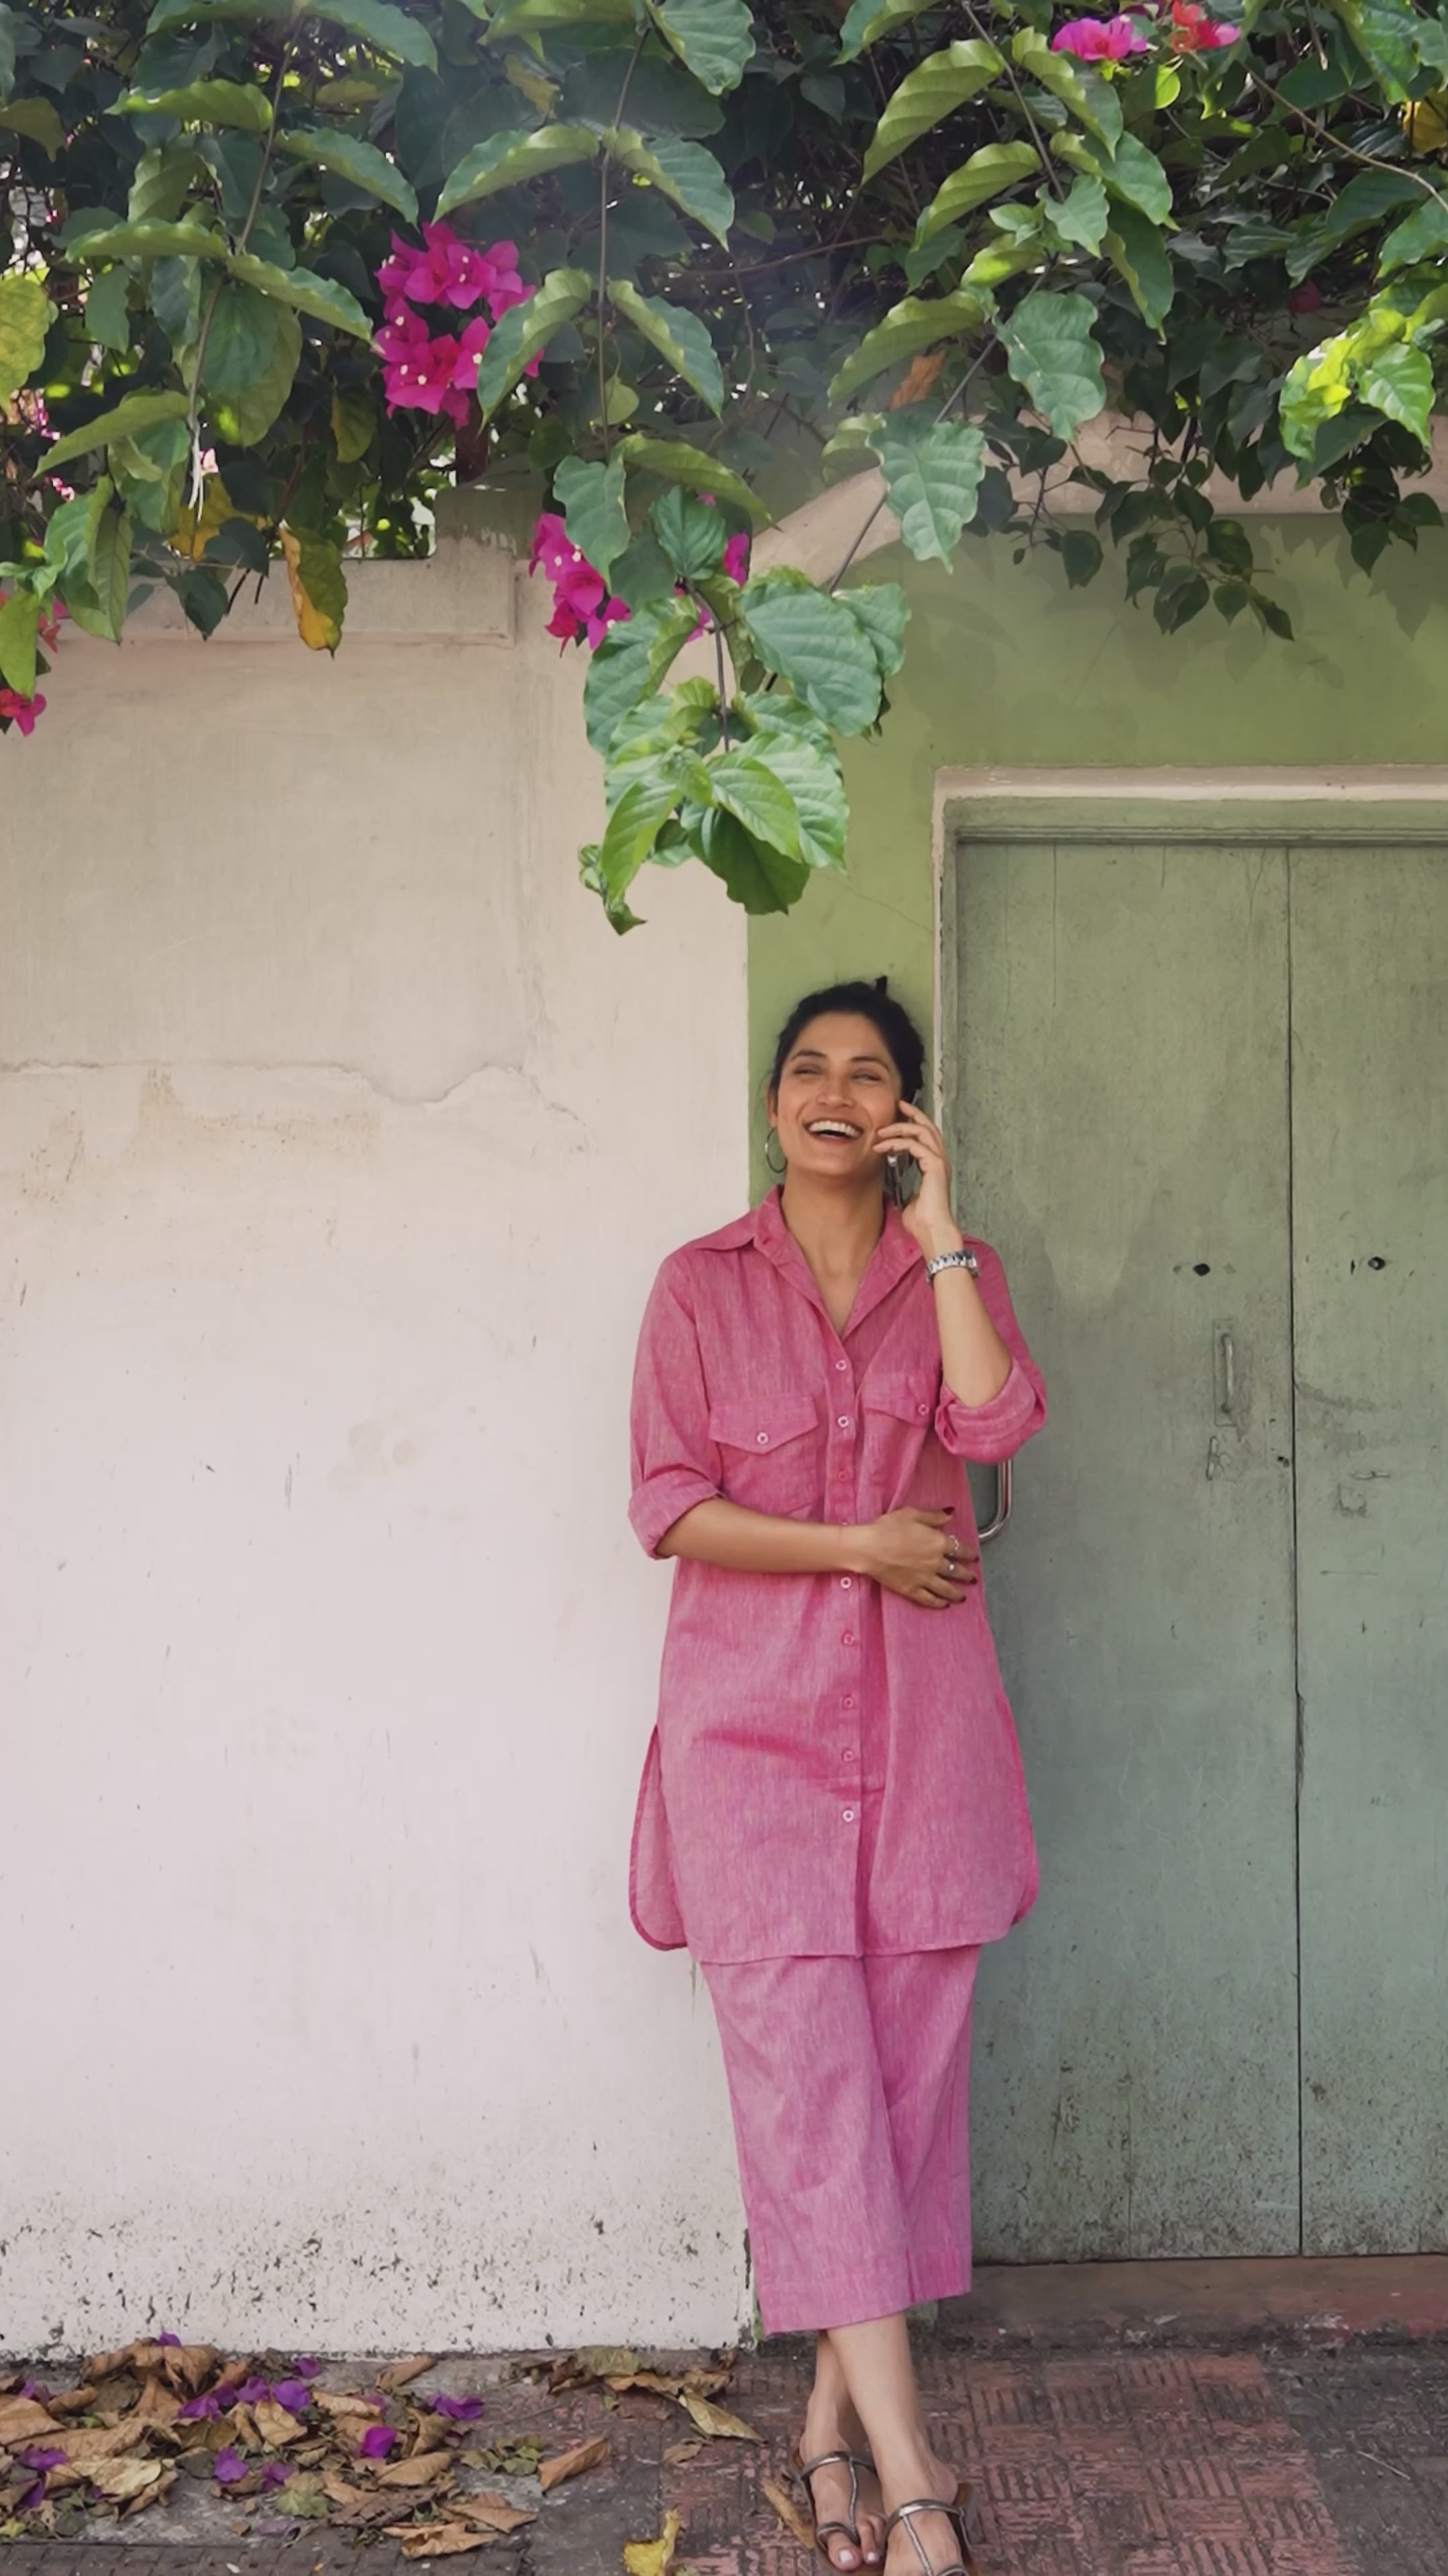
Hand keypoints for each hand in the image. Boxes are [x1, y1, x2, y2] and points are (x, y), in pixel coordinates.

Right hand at [851, 1508, 978, 1607]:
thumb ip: (933, 1516)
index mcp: (938, 1542)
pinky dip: (938, 1603)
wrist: (869, 1548)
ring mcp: (924, 1578)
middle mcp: (935, 1562)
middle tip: (972, 1579)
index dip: (969, 1553)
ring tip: (962, 1596)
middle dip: (966, 1575)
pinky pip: (929, 1599)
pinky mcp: (912, 1590)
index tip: (974, 1557)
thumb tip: (950, 1513)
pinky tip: (943, 1605)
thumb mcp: (912, 1514)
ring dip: (956, 1593)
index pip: (960, 1549)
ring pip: (946, 1588)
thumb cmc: (888, 1528)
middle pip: (956, 1571)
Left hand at [875, 1100, 961, 1258]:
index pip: (927, 1136)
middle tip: (898, 1104)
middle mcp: (940, 1161)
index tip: (900, 1114)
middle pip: (929, 1127)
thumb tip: (889, 1186)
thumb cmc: (922, 1220)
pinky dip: (898, 1142)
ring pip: (922, 1132)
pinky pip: (915, 1145)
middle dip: (913, 1113)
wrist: (932, 1230)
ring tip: (882, 1131)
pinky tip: (883, 1146)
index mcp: (934, 1166)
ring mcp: (939, 1162)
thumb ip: (902, 1188)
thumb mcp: (906, 1200)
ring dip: (900, 1127)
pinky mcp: (935, 1166)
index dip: (915, 1122)